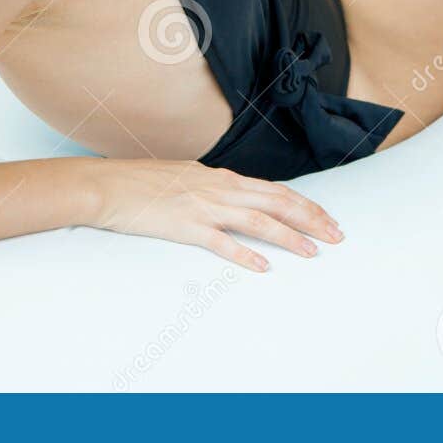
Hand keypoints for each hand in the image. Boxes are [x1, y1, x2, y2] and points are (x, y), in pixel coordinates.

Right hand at [83, 157, 343, 271]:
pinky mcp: (185, 226)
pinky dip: (244, 253)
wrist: (106, 185)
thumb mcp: (186, 176)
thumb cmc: (141, 182)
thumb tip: (233, 194)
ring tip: (312, 250)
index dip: (305, 205)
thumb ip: (211, 187)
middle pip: (277, 201)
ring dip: (289, 235)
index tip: (327, 218)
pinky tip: (263, 266)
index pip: (275, 190)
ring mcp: (203, 206)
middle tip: (336, 235)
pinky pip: (221, 241)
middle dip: (311, 218)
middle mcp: (219, 188)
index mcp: (221, 177)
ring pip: (258, 219)